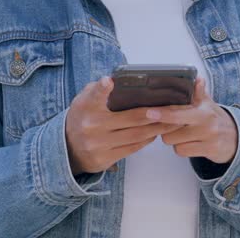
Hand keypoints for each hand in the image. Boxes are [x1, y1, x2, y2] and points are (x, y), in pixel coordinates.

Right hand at [64, 76, 179, 174]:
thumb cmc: (82, 117)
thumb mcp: (83, 100)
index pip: (94, 95)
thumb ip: (98, 90)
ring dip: (157, 128)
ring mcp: (99, 144)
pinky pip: (132, 148)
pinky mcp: (105, 159)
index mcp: (86, 107)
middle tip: (173, 108)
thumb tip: (118, 81)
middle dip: (155, 114)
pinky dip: (146, 140)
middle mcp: (92, 126)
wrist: (67, 148)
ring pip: (136, 135)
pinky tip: (155, 133)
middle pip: (130, 118)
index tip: (109, 81)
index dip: (102, 88)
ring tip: (172, 121)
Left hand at [146, 77, 238, 163]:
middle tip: (173, 124)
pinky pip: (182, 152)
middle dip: (167, 129)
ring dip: (174, 140)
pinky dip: (182, 148)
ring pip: (175, 142)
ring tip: (183, 134)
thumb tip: (197, 78)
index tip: (149, 112)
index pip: (178, 113)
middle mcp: (205, 125)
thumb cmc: (215, 119)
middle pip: (171, 131)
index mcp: (203, 111)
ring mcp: (207, 139)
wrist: (236, 138)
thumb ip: (199, 92)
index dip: (162, 113)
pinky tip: (188, 143)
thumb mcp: (208, 104)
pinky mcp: (208, 151)